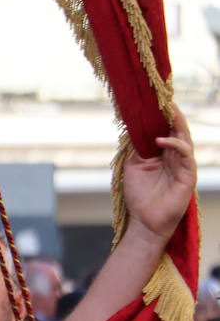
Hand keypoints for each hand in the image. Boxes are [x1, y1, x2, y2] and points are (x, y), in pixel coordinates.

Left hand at [122, 107, 196, 243]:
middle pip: (178, 131)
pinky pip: (185, 156)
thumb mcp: (133, 166)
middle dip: (173, 115)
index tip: (155, 101)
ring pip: (184, 139)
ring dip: (176, 124)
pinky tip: (161, 140)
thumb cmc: (139, 195)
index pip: (166, 130)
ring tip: (168, 110)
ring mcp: (183, 165)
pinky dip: (174, 145)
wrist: (144, 221)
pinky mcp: (188, 176)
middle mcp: (175, 157)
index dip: (162, 117)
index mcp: (163, 154)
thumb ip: (135, 148)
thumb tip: (132, 127)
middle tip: (165, 99)